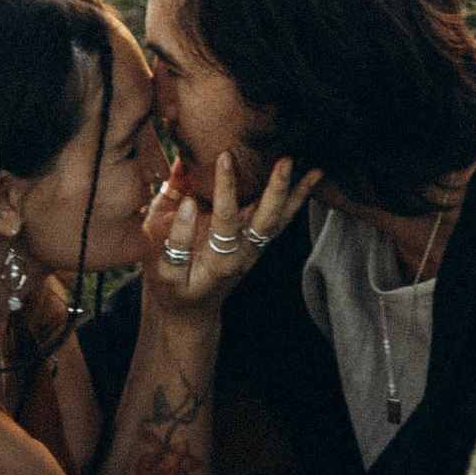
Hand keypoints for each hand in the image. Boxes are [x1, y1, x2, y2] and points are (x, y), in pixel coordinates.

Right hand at [139, 148, 315, 316]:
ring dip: (296, 194)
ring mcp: (253, 249)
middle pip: (264, 222)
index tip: (214, 169)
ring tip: (314, 169)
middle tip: (285, 162)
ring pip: (278, 221)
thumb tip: (184, 190)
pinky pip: (280, 221)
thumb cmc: (173, 287)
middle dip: (275, 191)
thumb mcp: (161, 269)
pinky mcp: (257, 244)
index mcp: (218, 261)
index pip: (225, 223)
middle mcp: (242, 255)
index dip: (222, 194)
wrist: (190, 312)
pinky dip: (296, 200)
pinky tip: (312, 177)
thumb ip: (172, 232)